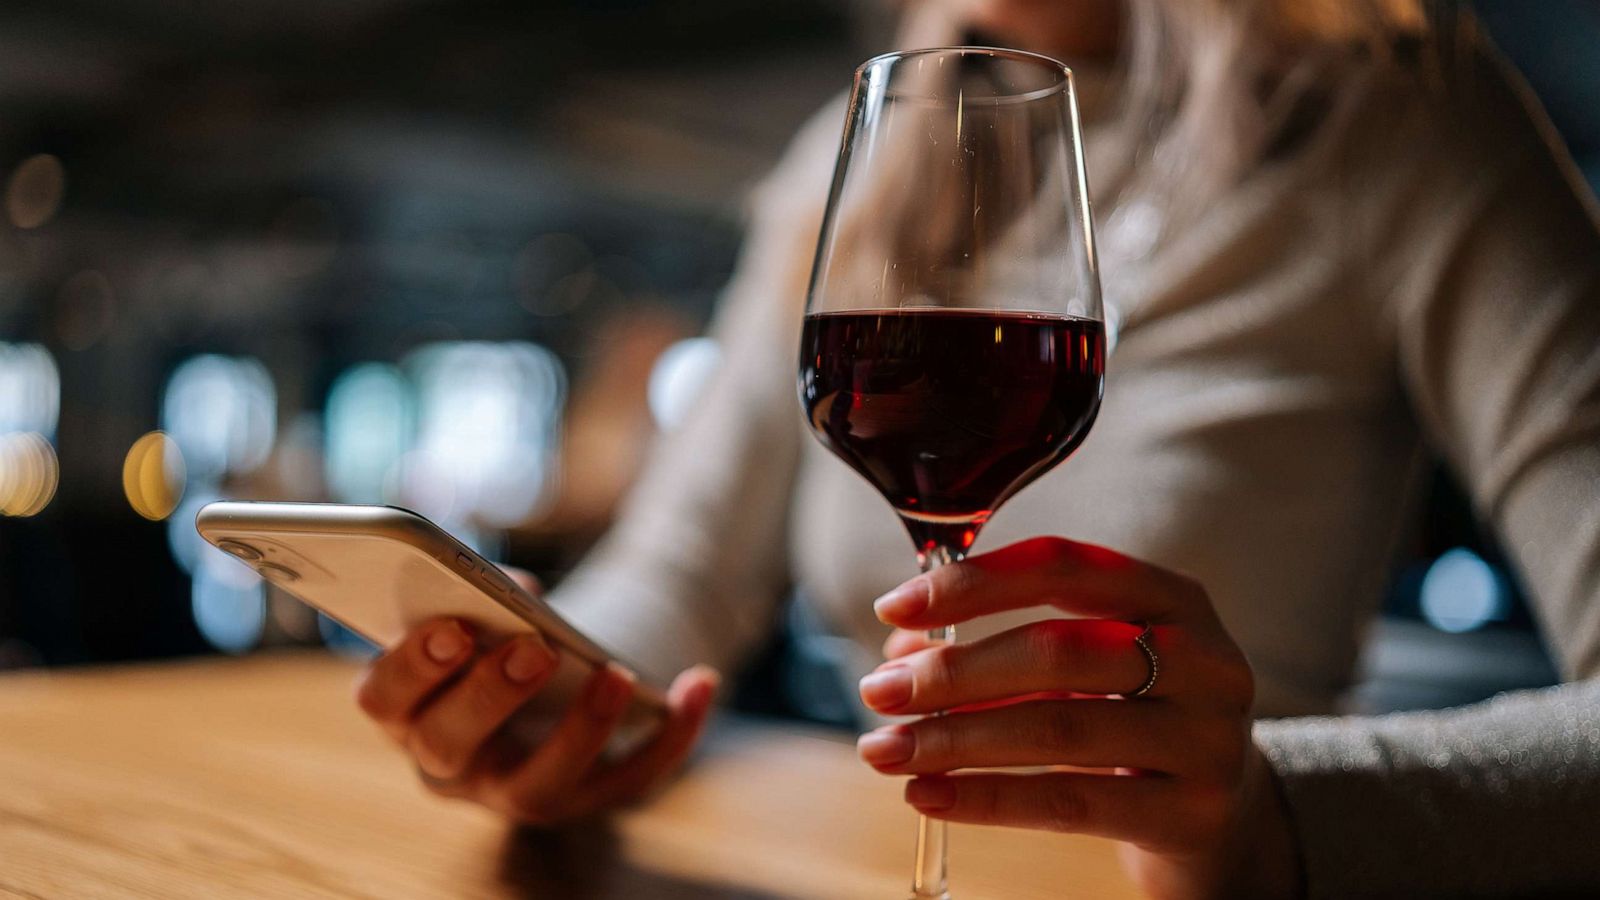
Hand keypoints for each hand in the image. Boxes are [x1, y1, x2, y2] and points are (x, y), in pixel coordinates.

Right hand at [355, 568, 719, 824]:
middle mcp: (450, 766)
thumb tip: (520, 595)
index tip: (454, 626)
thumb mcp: (481, 614)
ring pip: (538, 785)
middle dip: (490, 696)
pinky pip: (630, 778)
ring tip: (614, 675)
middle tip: (534, 649)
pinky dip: (672, 735)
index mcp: (408, 710)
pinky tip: (699, 681)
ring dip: (580, 731)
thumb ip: (484, 596)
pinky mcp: (585, 799)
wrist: (549, 693)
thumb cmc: (497, 639)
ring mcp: (516, 793)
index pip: (384, 701)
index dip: (412, 666)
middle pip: (451, 746)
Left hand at [856, 537, 1300, 899]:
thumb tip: (900, 653)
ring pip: (1060, 728)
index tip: (895, 606)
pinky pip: (1070, 802)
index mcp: (1173, 597)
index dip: (974, 582)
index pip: (1065, 566)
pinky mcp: (1192, 815)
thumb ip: (1003, 647)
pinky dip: (987, 798)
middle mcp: (1204, 659)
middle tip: (879, 690)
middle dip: (953, 670)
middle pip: (1060, 650)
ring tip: (886, 749)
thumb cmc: (1132, 719)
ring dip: (955, 738)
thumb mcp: (1089, 667)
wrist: (1223, 815)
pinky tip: (930, 795)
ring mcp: (1207, 740)